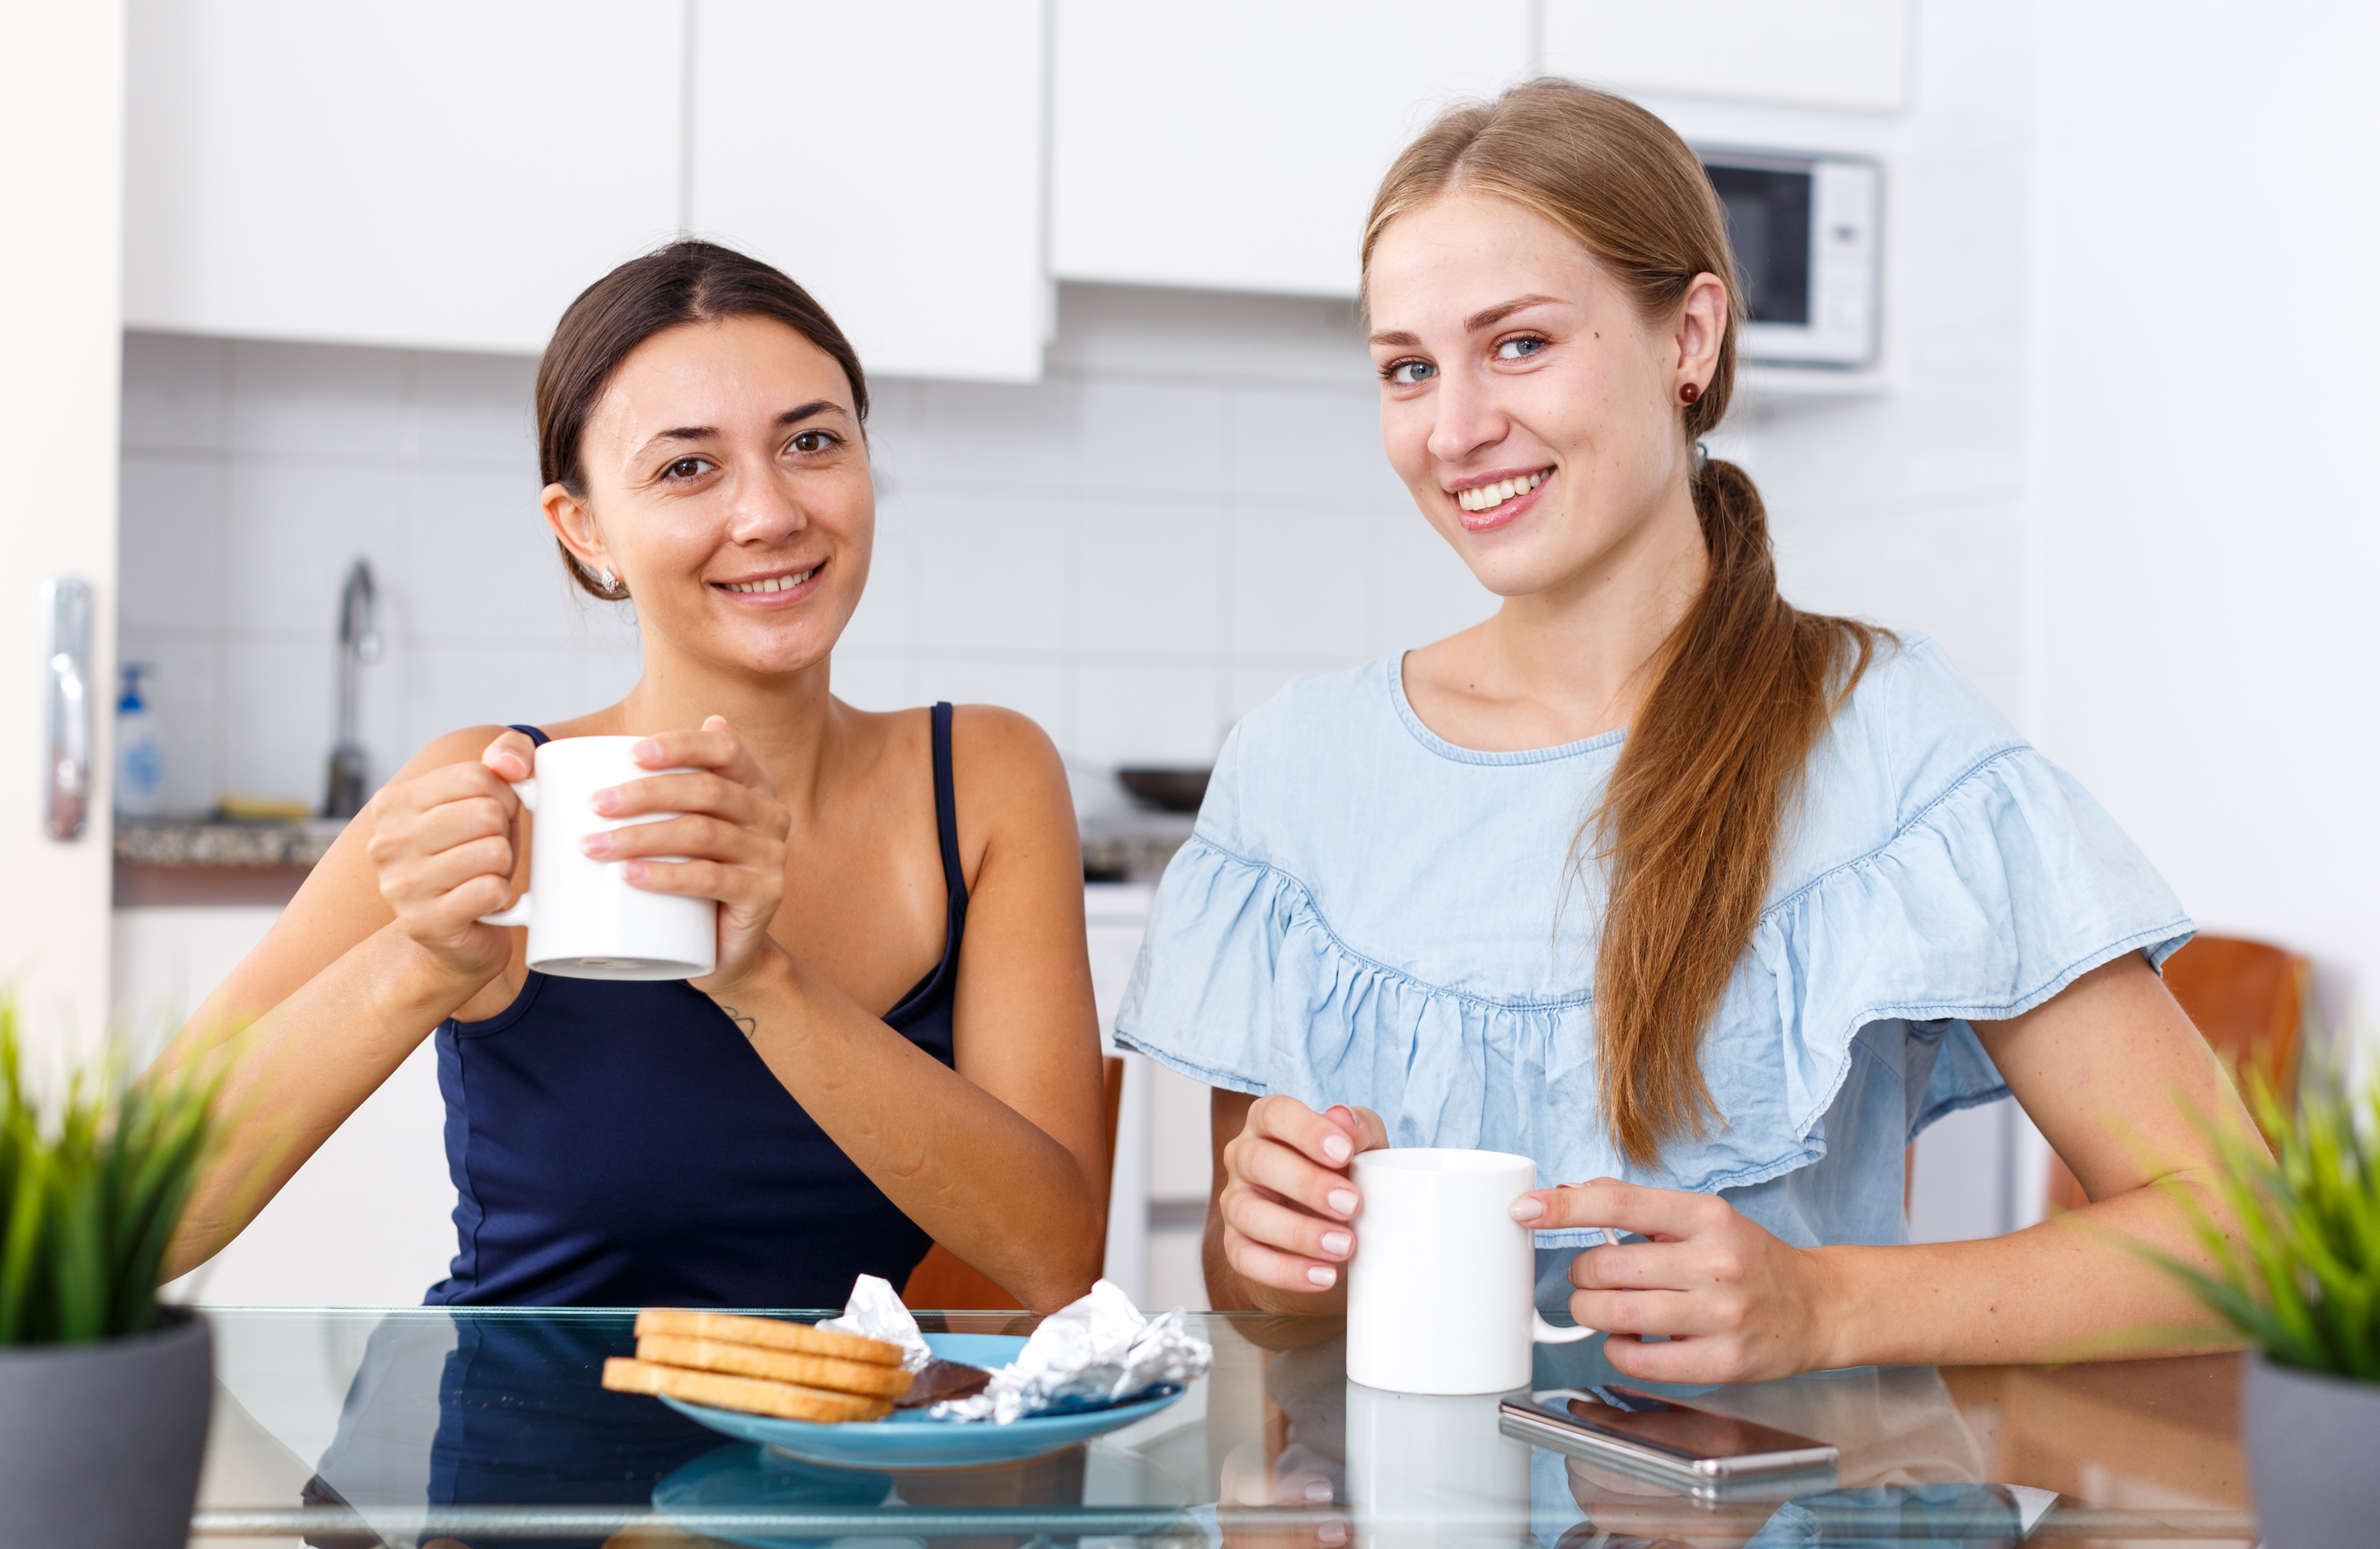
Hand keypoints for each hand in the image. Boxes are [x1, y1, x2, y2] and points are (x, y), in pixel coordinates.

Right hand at [364, 731, 535, 983]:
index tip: (495, 817)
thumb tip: (511, 764)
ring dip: (503, 866)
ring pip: (493, 851)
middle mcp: (386, 842)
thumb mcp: (491, 798)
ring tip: (485, 876)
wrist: (455, 935)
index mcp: (393, 803)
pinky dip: (502, 897)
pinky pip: (490, 891)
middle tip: (490, 852)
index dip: (504, 797)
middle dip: (504, 833)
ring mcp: (399, 885)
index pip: (476, 776)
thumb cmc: (476, 857)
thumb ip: (509, 755)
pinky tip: (486, 903)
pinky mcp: (423, 923)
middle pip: (486, 813)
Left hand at [579, 716, 791, 995]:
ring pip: (702, 833)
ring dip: (641, 836)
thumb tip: (676, 728)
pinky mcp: (764, 895)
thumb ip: (684, 782)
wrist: (726, 948)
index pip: (724, 750)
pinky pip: (709, 879)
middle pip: (707, 791)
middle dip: (645, 793)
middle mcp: (771, 815)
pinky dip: (664, 876)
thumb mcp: (691, 825)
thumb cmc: (698, 878)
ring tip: (595, 845)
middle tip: (595, 804)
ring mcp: (771, 856)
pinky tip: (629, 875)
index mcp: (755, 787)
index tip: (632, 754)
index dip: (681, 745)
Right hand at [1219, 1098, 1387, 1301]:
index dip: (1308, 1131)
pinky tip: (1323, 1274)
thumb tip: (1343, 1119)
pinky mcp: (1236, 1243)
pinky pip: (1247, 1259)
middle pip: (1259, 1161)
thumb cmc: (1342, 1171)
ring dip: (1298, 1233)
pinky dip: (1286, 1271)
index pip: (1276, 1113)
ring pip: (1249, 1213)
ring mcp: (1235, 1201)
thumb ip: (1358, 1128)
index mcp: (1268, 1122)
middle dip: (1308, 1185)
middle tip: (1351, 1205)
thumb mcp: (1360, 1145)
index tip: (1344, 1153)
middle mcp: (1243, 1157)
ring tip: (1343, 1245)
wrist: (1328, 1221)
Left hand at [1514, 1178, 1836, 1382]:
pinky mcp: (1723, 1363)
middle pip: (1606, 1267)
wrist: (1815, 1307)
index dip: (1565, 1206)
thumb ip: (1640, 1207)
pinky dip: (1618, 1350)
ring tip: (1607, 1308)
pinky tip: (1632, 1339)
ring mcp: (1721, 1316)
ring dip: (1592, 1312)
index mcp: (1706, 1217)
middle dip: (1581, 1275)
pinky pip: (1638, 1360)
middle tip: (1592, 1277)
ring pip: (1615, 1315)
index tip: (1527, 1209)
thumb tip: (1572, 1192)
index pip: (1620, 1204)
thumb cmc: (1748, 1259)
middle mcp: (1715, 1263)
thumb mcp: (1703, 1217)